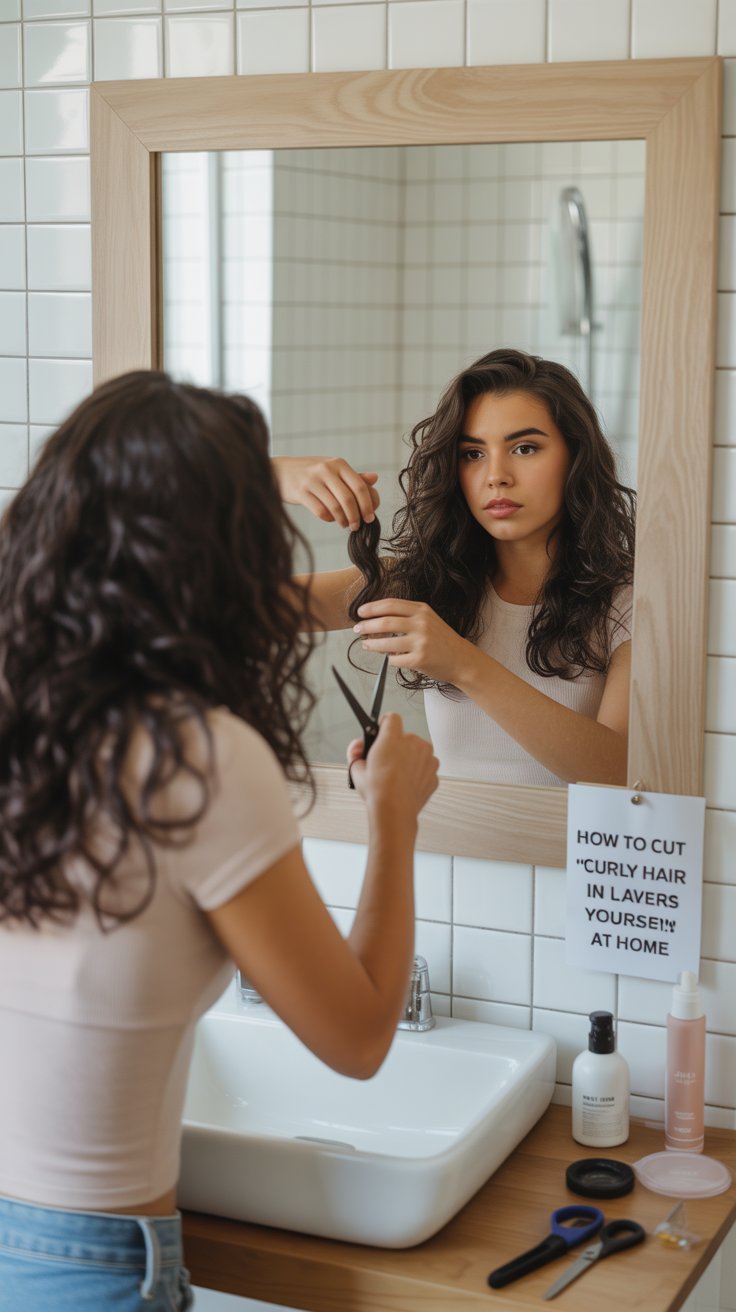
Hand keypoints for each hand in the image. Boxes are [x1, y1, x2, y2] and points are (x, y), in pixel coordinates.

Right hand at [272, 455, 379, 530]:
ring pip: (335, 507)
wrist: (279, 471)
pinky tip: (330, 519)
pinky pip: (320, 511)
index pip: (359, 486)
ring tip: (344, 524)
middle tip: (356, 526)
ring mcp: (312, 480)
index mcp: (338, 464)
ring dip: (342, 520)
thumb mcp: (332, 470)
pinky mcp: (301, 492)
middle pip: (348, 499)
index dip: (367, 504)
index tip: (370, 518)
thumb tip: (375, 478)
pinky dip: (328, 519)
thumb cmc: (311, 472)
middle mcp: (326, 469)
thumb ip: (353, 476)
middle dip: (356, 516)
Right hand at [347, 714, 437, 818]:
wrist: (395, 811)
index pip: (392, 718)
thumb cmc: (378, 791)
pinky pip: (425, 767)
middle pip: (405, 737)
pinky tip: (405, 783)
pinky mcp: (434, 773)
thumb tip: (357, 747)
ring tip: (395, 776)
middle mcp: (414, 743)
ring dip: (409, 759)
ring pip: (418, 751)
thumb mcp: (356, 769)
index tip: (382, 732)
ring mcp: (427, 758)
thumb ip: (356, 752)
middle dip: (396, 746)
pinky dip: (417, 773)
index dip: (385, 725)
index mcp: (393, 738)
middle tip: (384, 762)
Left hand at [353, 599, 473, 684]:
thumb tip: (376, 618)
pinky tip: (390, 658)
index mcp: (422, 610)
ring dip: (372, 644)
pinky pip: (395, 660)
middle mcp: (422, 624)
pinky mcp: (420, 659)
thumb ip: (407, 616)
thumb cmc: (442, 640)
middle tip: (357, 629)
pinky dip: (389, 660)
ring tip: (366, 644)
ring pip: (386, 643)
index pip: (391, 604)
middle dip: (366, 625)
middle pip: (385, 622)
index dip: (372, 607)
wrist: (462, 659)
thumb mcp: (428, 619)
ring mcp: (421, 642)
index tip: (360, 612)